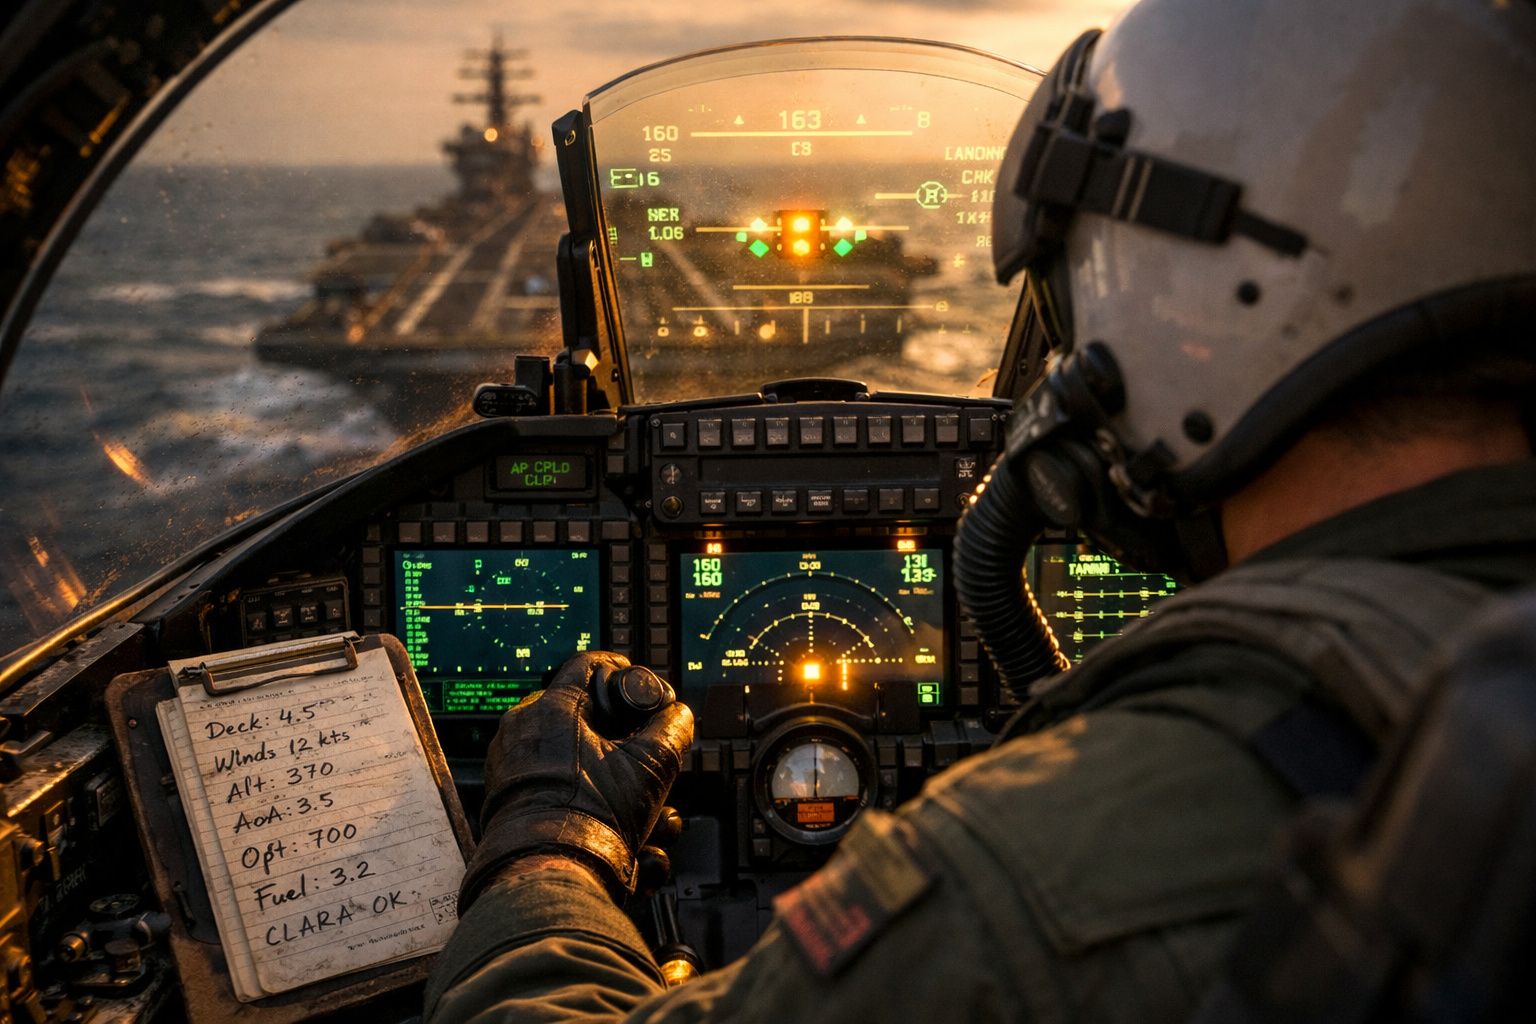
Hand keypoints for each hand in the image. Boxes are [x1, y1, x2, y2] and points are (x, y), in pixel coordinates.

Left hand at [459, 652, 693, 909]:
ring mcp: (512, 769)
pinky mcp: (509, 804)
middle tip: (648, 765)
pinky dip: (590, 809)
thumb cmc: (589, 822)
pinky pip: (558, 793)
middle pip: (587, 720)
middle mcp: (524, 732)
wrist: (548, 878)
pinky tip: (625, 842)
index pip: (591, 666)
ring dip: (616, 786)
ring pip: (577, 763)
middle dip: (627, 747)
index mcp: (552, 709)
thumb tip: (678, 716)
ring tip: (647, 820)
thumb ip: (672, 728)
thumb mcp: (651, 766)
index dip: (626, 676)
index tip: (643, 694)